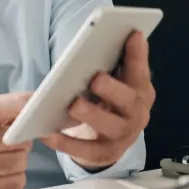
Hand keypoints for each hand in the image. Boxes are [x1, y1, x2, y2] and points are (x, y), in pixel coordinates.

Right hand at [0, 93, 33, 188]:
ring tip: (4, 159)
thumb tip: (33, 108)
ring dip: (19, 160)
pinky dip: (16, 178)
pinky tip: (2, 176)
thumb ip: (0, 112)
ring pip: (19, 160)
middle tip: (10, 143)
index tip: (36, 102)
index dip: (19, 104)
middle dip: (20, 139)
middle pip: (14, 138)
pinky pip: (17, 182)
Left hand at [42, 32, 154, 170]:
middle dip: (113, 88)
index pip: (140, 72)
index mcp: (140, 91)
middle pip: (129, 100)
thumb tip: (108, 39)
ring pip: (111, 126)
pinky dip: (67, 143)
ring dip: (93, 114)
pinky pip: (88, 150)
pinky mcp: (106, 154)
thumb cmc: (106, 102)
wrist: (104, 140)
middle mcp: (137, 114)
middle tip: (95, 78)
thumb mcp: (112, 82)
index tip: (132, 34)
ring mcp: (123, 136)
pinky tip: (48, 134)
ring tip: (73, 105)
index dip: (138, 55)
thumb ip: (113, 64)